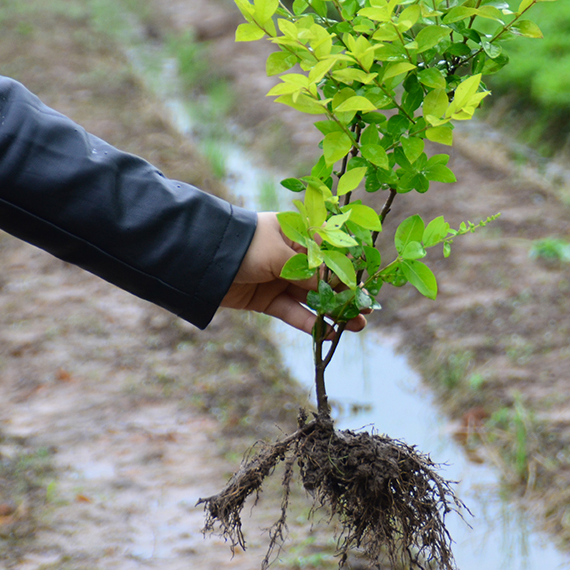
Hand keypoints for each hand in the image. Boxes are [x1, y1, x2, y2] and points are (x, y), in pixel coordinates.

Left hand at [221, 212, 367, 336]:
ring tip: (357, 325)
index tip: (367, 285)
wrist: (202, 259)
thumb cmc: (245, 244)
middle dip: (346, 294)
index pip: (332, 253)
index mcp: (299, 235)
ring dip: (335, 312)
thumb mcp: (280, 254)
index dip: (350, 269)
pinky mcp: (269, 300)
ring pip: (314, 298)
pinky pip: (295, 313)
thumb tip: (332, 290)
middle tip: (366, 309)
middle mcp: (294, 257)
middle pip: (326, 278)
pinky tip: (330, 334)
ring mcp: (282, 279)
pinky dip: (312, 324)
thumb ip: (308, 273)